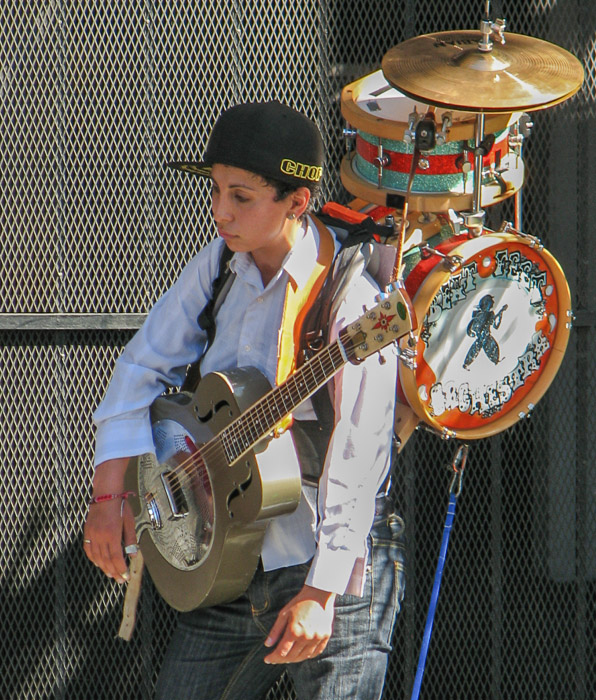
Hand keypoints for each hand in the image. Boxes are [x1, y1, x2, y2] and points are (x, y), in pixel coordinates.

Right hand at [83, 458, 137, 584]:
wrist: (106, 494)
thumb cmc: (120, 506)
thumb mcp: (129, 521)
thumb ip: (130, 539)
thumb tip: (133, 554)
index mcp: (112, 534)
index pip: (116, 557)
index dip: (120, 568)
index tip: (125, 576)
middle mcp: (100, 536)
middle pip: (106, 559)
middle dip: (113, 571)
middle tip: (120, 580)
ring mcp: (92, 534)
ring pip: (97, 556)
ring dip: (104, 567)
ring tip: (111, 574)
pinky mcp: (88, 531)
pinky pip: (88, 549)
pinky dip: (93, 558)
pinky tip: (98, 563)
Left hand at [264, 585, 335, 663]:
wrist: (319, 594)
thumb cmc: (299, 602)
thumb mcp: (284, 614)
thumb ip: (275, 631)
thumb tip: (267, 645)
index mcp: (294, 631)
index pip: (281, 652)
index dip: (273, 658)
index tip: (267, 659)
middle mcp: (306, 637)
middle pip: (292, 657)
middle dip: (281, 660)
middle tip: (275, 659)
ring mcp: (317, 638)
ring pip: (304, 656)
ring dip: (294, 659)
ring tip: (287, 658)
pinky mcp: (325, 636)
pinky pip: (316, 652)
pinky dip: (307, 655)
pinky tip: (301, 654)